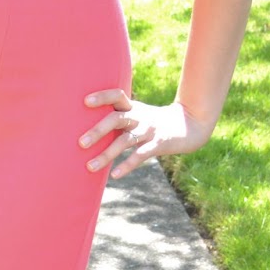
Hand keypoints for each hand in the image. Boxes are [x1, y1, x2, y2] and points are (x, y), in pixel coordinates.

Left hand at [79, 89, 212, 179]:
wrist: (188, 125)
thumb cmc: (152, 121)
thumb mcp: (137, 113)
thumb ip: (116, 116)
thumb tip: (86, 127)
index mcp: (132, 107)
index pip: (116, 95)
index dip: (102, 97)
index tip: (85, 102)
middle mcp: (139, 116)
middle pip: (116, 119)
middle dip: (98, 131)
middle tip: (81, 143)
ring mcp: (149, 130)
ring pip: (125, 141)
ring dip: (107, 154)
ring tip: (90, 166)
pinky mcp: (158, 144)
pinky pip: (140, 155)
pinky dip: (127, 165)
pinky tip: (114, 174)